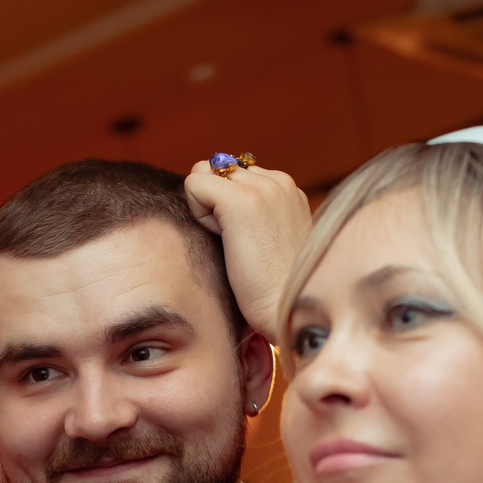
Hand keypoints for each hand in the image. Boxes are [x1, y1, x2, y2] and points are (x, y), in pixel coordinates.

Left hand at [185, 161, 310, 341]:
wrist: (287, 310)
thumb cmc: (274, 288)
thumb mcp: (270, 239)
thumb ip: (251, 212)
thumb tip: (212, 193)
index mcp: (288, 189)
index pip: (234, 174)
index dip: (227, 207)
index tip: (249, 240)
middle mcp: (279, 181)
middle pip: (217, 172)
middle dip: (217, 205)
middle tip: (240, 244)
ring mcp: (263, 188)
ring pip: (204, 175)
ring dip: (208, 210)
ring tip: (236, 243)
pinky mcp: (242, 201)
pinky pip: (194, 184)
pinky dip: (199, 213)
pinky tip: (223, 239)